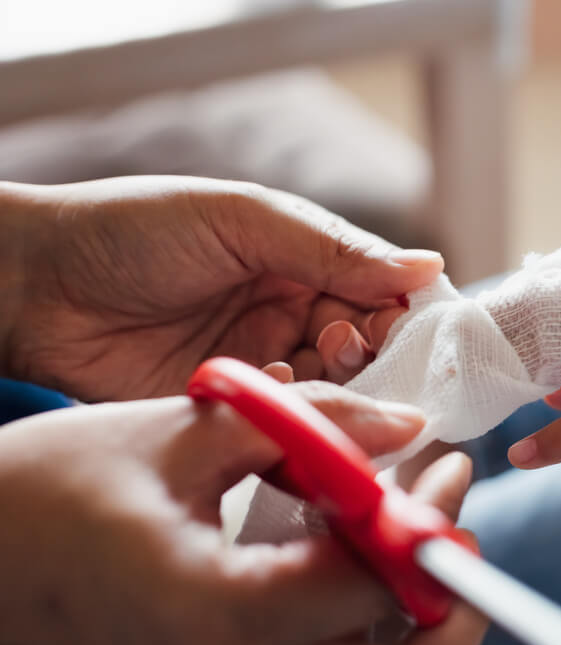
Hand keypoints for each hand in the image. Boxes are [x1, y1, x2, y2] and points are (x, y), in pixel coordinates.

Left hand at [0, 176, 441, 399]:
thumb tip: (429, 267)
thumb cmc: (135, 231)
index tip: (408, 322)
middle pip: (365, 341)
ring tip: (309, 357)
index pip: (378, 287)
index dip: (401, 306)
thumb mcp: (244, 221)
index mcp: (300, 257)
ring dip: (333, 377)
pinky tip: (271, 381)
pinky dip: (292, 403)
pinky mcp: (233, 402)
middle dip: (369, 345)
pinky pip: (286, 414)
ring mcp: (262, 358)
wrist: (36, 286)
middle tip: (345, 339)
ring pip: (332, 383)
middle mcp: (289, 310)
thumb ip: (334, 249)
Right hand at [0, 382, 485, 644]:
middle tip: (452, 523)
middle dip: (445, 600)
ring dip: (407, 613)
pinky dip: (356, 624)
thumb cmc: (45, 493)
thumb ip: (304, 424)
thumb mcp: (180, 433)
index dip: (426, 525)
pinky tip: (347, 556)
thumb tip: (403, 423)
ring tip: (407, 529)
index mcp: (219, 614)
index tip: (449, 469)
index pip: (372, 589)